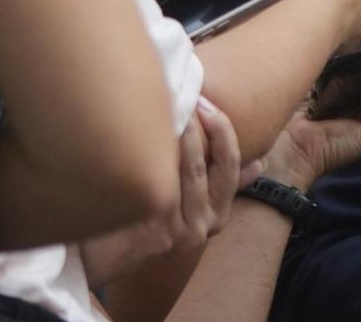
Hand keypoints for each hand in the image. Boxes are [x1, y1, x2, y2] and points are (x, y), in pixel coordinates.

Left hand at [80, 100, 247, 286]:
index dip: (225, 132)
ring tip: (173, 109)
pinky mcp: (161, 235)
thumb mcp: (188, 205)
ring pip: (194, 173)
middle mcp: (207, 224)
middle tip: (195, 100)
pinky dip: (160, 159)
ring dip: (186, 137)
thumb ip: (217, 184)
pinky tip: (147, 138)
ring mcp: (186, 230)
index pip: (233, 165)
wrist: (103, 260)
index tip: (208, 104)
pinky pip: (165, 188)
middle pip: (222, 167)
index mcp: (219, 213)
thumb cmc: (144, 223)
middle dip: (212, 129)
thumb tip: (257, 163)